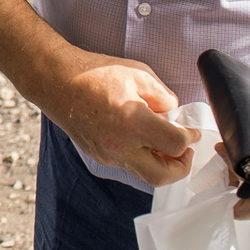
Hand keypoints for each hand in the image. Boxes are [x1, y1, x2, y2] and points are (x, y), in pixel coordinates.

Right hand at [44, 58, 197, 185]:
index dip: (191, 137)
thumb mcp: (139, 74)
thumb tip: (173, 114)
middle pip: (162, 176)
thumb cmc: (95, 73)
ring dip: (160, 164)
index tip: (192, 130)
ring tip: (164, 144)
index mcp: (133, 122)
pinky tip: (141, 138)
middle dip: (181, 167)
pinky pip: (128, 165)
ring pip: (143, 174)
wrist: (56, 81)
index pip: (175, 144)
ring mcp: (107, 154)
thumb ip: (163, 97)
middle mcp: (120, 145)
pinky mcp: (98, 156)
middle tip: (186, 151)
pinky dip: (141, 156)